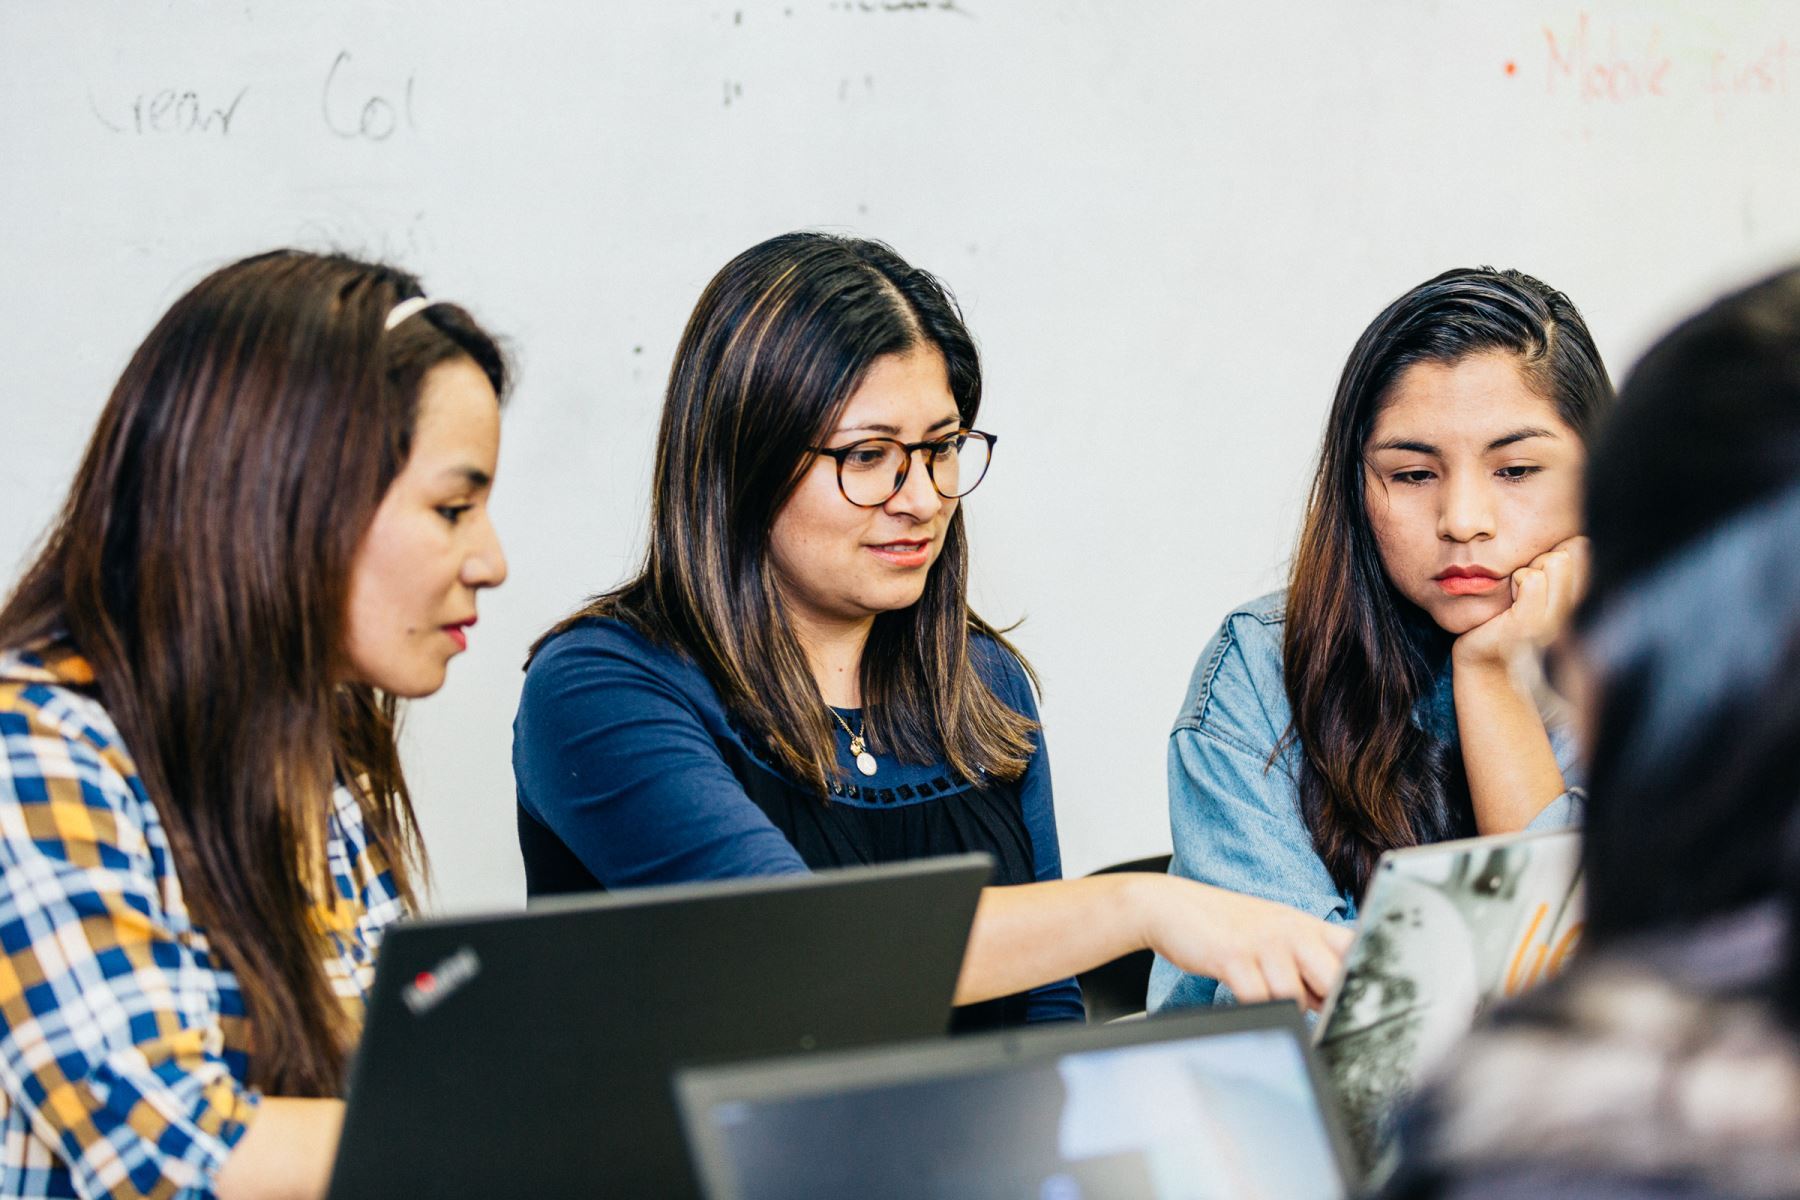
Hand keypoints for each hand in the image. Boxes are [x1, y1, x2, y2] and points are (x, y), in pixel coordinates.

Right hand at [1143, 877, 1352, 1009]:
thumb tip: (1334, 1005)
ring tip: (1262, 994)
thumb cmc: (1225, 927)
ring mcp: (1263, 942)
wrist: (1171, 906)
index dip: (1366, 980)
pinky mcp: (1233, 956)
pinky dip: (1254, 1007)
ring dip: (1281, 1008)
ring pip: (1295, 996)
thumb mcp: (1273, 937)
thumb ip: (1305, 968)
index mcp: (1307, 926)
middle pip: (1334, 979)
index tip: (1368, 1004)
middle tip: (1308, 1012)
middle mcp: (1291, 931)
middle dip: (1325, 1005)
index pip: (1356, 951)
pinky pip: (1258, 998)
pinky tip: (1243, 997)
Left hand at [1453, 535, 1589, 669]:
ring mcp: (1559, 620)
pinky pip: (1531, 579)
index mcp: (1585, 600)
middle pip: (1572, 551)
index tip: (1539, 577)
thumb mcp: (1538, 589)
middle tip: (1524, 589)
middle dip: (1542, 560)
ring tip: (1516, 596)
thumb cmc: (1508, 618)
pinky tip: (1508, 602)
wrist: (1485, 662)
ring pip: (1554, 561)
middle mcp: (1581, 611)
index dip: (1557, 552)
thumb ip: (1559, 564)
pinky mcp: (1532, 625)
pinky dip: (1515, 582)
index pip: (1585, 547)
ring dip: (1527, 572)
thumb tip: (1576, 535)